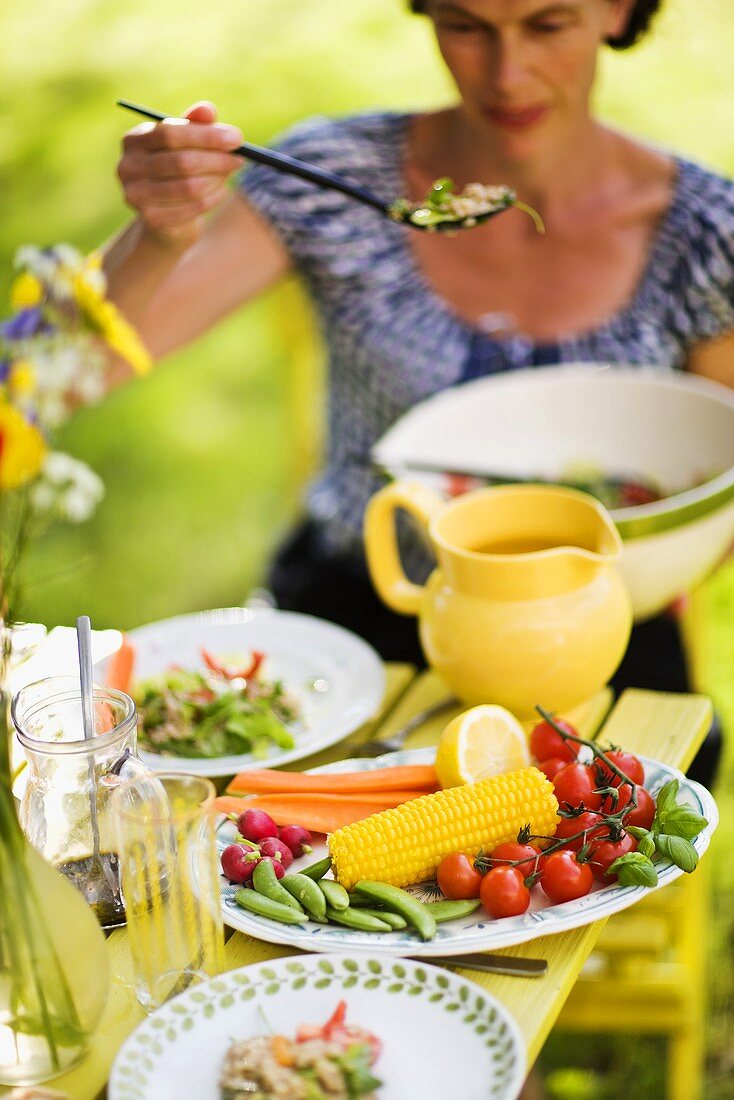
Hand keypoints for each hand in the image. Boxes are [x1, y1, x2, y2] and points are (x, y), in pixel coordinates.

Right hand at [116, 101, 242, 248]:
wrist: (168, 215)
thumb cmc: (179, 168)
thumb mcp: (187, 143)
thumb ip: (196, 124)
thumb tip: (207, 110)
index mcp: (134, 140)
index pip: (170, 133)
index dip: (206, 136)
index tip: (237, 138)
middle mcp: (128, 166)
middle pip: (180, 161)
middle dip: (216, 160)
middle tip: (240, 159)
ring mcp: (136, 195)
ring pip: (189, 187)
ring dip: (216, 180)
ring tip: (228, 175)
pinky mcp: (151, 219)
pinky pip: (192, 208)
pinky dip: (213, 199)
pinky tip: (220, 192)